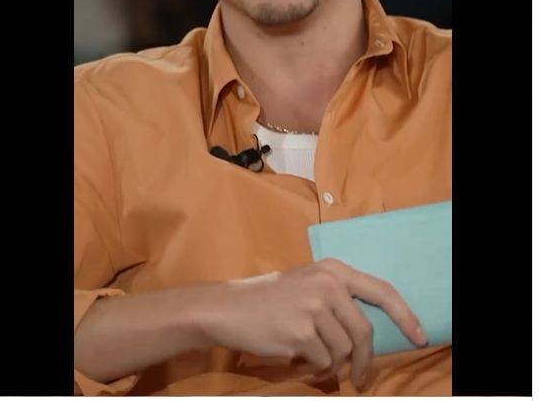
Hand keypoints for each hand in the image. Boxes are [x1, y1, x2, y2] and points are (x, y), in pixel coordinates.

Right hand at [197, 258, 427, 386]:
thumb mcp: (309, 284)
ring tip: (310, 355)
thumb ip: (338, 298)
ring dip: (331, 363)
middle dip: (365, 361)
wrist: (230, 307)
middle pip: (364, 332)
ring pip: (343, 351)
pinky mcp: (302, 331)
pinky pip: (323, 362)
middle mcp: (327, 283)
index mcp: (333, 269)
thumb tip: (368, 334)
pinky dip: (313, 367)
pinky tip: (296, 356)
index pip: (381, 291)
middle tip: (359, 379)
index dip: (404, 315)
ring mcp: (314, 306)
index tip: (419, 336)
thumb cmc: (271, 298)